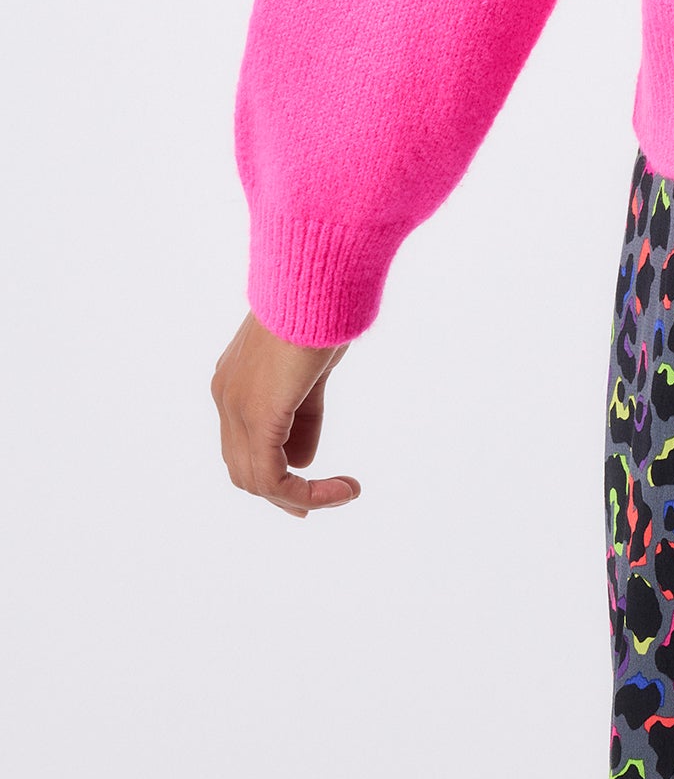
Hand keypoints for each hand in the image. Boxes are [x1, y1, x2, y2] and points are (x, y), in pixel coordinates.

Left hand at [211, 313, 359, 516]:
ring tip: (342, 492)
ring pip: (256, 479)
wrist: (318, 278)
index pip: (245, 442)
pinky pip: (274, 477)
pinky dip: (306, 493)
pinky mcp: (258, 416)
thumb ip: (303, 409)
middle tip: (324, 500)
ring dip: (301, 495)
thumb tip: (302, 457)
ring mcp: (236, 408)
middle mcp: (226, 397)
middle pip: (243, 468)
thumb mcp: (312, 366)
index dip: (276, 471)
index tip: (313, 487)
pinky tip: (341, 489)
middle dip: (283, 492)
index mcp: (235, 381)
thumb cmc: (321, 307)